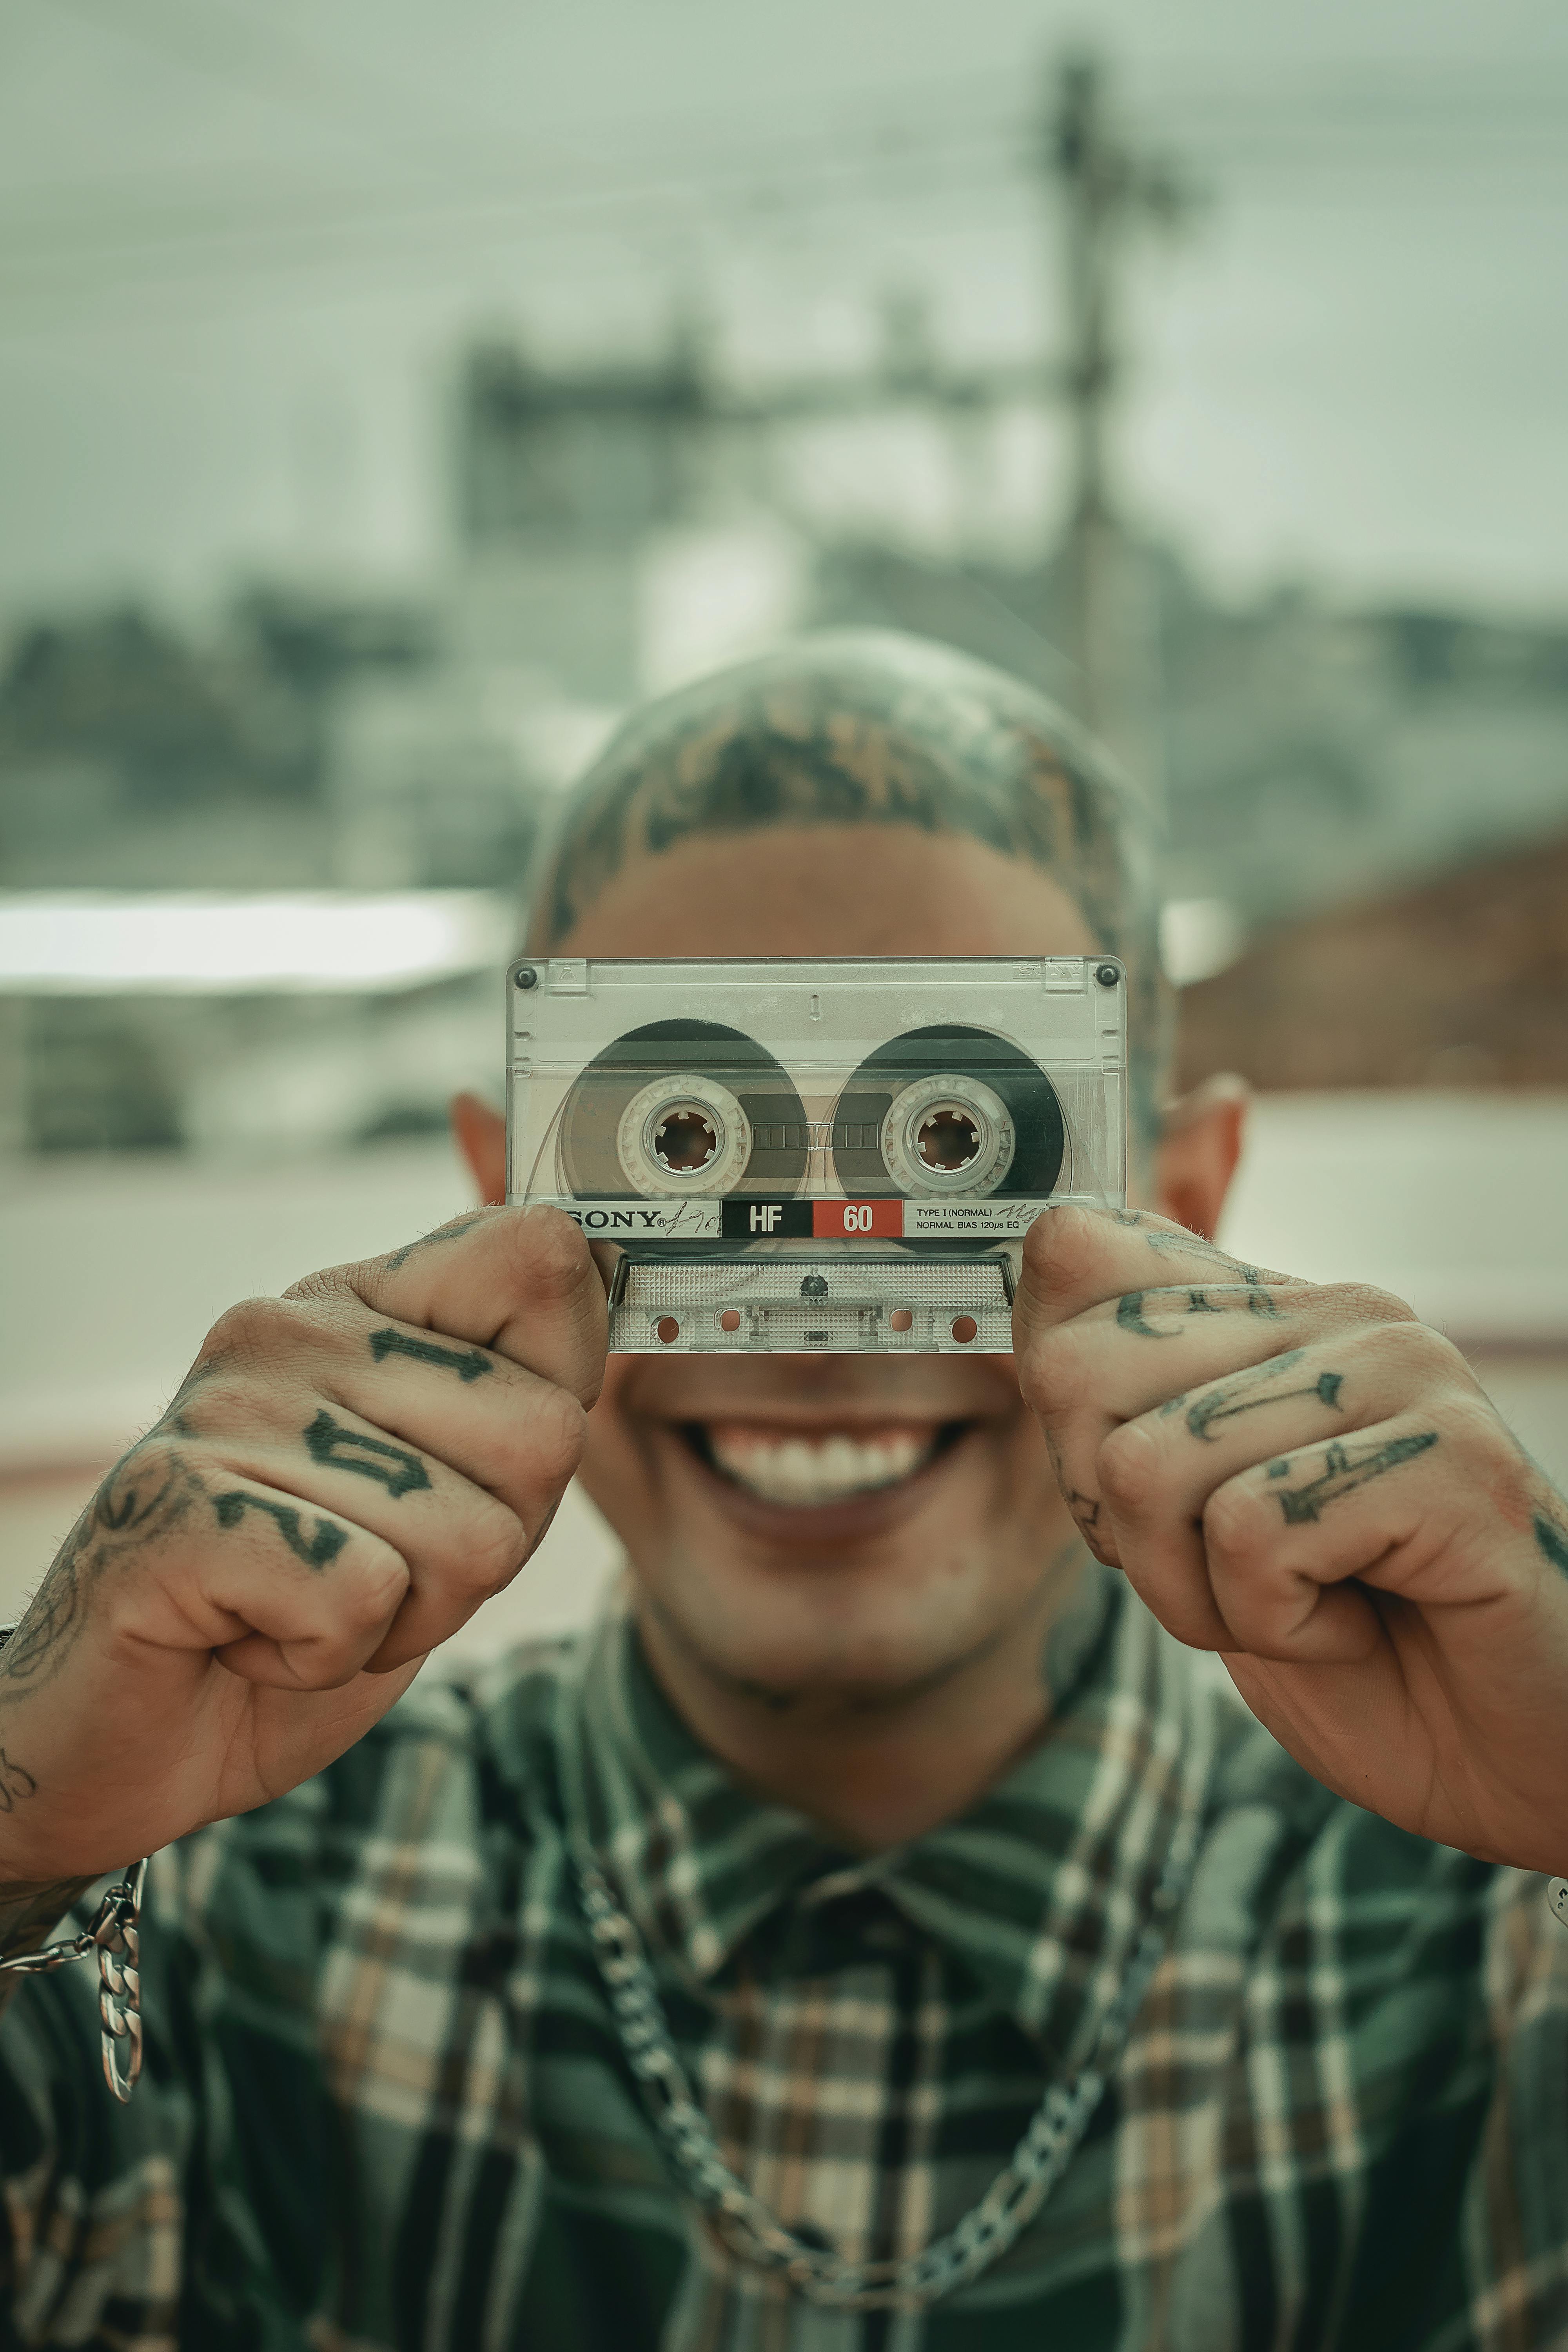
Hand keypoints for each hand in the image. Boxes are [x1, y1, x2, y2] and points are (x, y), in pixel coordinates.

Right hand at [0, 1208, 604, 1882]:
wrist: (129, 1731)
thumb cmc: (305, 1603)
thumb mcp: (443, 1489)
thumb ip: (517, 1391)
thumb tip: (597, 1253)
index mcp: (357, 1302)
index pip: (544, 1259)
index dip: (558, 1391)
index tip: (473, 1466)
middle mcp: (287, 1330)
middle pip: (543, 1436)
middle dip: (488, 1548)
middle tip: (375, 1570)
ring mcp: (224, 1413)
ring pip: (472, 1538)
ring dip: (410, 1616)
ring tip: (308, 1601)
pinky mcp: (177, 1512)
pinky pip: (366, 1595)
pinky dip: (330, 1656)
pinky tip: (255, 1638)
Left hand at [1015, 1206, 1567, 1873]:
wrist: (1509, 1755)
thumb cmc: (1357, 1643)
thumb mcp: (1197, 1525)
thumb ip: (1125, 1413)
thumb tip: (1046, 1277)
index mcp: (1269, 1310)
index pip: (1075, 1253)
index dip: (1056, 1403)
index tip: (1137, 1496)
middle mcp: (1338, 1314)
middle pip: (1078, 1372)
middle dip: (1117, 1522)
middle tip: (1232, 1572)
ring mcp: (1404, 1376)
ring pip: (1148, 1465)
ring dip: (1198, 1591)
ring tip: (1302, 1605)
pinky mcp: (1449, 1464)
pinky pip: (1251, 1534)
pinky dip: (1279, 1623)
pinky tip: (1357, 1624)